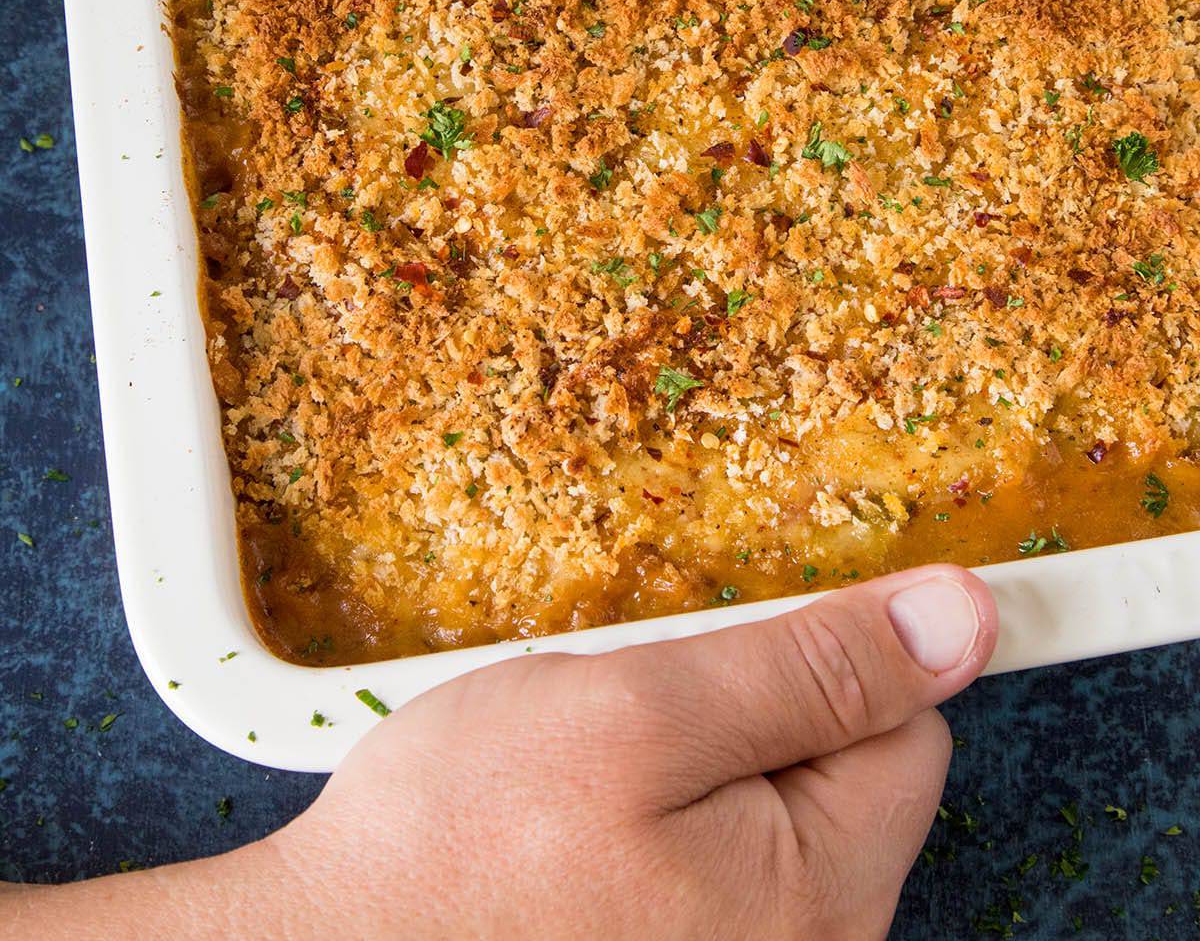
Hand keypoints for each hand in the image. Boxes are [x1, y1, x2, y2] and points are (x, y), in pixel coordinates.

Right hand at [274, 564, 995, 939]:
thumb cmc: (466, 844)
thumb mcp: (642, 710)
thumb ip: (812, 667)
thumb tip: (959, 619)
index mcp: (823, 894)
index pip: (905, 724)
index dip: (818, 656)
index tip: (726, 645)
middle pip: (834, 769)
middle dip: (740, 710)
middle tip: (625, 713)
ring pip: (760, 805)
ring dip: (683, 757)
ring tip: (579, 770)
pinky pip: (704, 857)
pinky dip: (650, 813)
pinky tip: (570, 822)